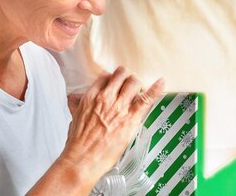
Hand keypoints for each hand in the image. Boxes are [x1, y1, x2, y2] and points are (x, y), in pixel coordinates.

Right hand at [59, 67, 163, 187]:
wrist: (82, 160)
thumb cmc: (78, 143)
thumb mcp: (75, 118)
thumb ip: (77, 105)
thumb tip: (74, 98)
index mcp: (91, 97)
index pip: (105, 77)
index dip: (112, 78)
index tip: (115, 82)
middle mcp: (106, 98)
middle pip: (121, 76)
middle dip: (126, 78)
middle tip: (128, 84)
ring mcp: (120, 107)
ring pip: (134, 83)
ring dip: (137, 84)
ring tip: (139, 88)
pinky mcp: (131, 118)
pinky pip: (147, 99)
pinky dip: (156, 89)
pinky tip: (161, 83)